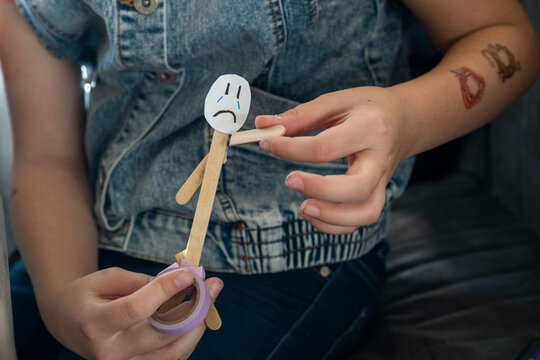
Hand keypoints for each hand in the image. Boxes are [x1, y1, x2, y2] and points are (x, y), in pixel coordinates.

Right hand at [37, 267, 222, 359]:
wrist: (66, 322)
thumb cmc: (88, 295)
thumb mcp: (106, 278)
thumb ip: (141, 281)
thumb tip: (179, 283)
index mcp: (94, 323)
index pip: (136, 309)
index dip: (165, 291)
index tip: (189, 274)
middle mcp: (108, 352)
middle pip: (161, 334)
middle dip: (194, 307)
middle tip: (213, 285)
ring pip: (173, 351)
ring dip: (198, 324)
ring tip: (210, 299)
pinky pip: (172, 358)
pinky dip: (189, 337)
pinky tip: (198, 316)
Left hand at [256, 86, 409, 234]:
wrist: (403, 121)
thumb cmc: (364, 109)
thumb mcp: (337, 101)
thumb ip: (301, 115)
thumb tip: (262, 125)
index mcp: (370, 128)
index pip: (327, 147)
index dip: (290, 148)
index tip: (267, 142)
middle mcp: (380, 159)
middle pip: (357, 188)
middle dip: (319, 190)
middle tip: (289, 180)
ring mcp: (381, 182)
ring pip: (366, 213)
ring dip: (331, 217)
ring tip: (302, 208)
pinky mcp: (376, 196)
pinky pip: (360, 221)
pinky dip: (335, 225)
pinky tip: (311, 212)